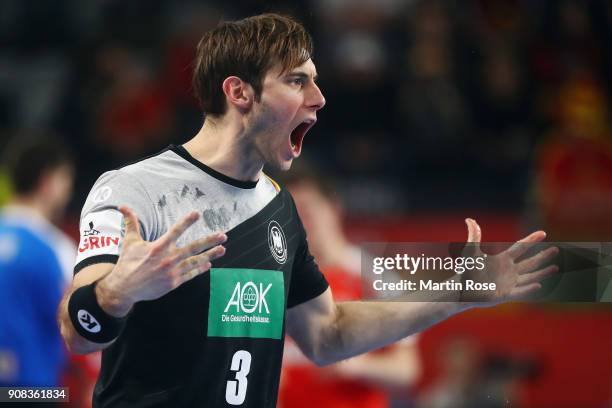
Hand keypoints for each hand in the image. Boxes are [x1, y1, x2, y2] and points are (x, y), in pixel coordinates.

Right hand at [98, 206, 226, 315]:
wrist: (124, 289)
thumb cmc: (127, 263)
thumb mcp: (130, 242)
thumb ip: (131, 223)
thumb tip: (123, 206)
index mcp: (158, 247)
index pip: (175, 231)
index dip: (187, 222)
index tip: (197, 214)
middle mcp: (168, 259)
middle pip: (193, 248)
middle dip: (210, 241)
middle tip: (223, 235)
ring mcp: (172, 272)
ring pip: (195, 262)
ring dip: (210, 255)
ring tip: (222, 249)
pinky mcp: (173, 283)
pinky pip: (190, 274)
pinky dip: (200, 269)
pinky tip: (209, 264)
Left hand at [462, 218, 557, 302]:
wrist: (461, 288)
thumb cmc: (465, 270)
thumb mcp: (470, 251)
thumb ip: (473, 235)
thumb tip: (469, 219)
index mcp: (502, 259)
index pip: (520, 247)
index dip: (531, 240)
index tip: (543, 233)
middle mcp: (508, 270)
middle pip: (530, 262)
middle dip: (543, 256)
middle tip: (556, 249)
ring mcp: (509, 283)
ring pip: (530, 277)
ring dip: (543, 272)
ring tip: (556, 267)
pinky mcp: (506, 295)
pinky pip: (520, 291)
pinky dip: (529, 289)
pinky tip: (539, 285)